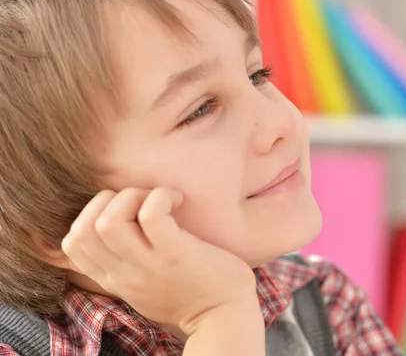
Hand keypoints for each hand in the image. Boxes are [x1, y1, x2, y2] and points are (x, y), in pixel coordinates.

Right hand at [61, 188, 257, 334]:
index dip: (90, 214)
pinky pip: (151, 213)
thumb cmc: (193, 295)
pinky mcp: (174, 253)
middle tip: (140, 201)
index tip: (124, 211)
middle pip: (82, 229)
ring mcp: (147, 264)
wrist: (224, 318)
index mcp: (115, 279)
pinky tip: (178, 200)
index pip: (72, 244)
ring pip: (108, 220)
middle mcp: (124, 273)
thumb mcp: (145, 286)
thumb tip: (120, 230)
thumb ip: (127, 265)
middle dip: (106, 200)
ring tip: (159, 199)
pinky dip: (161, 196)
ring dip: (131, 196)